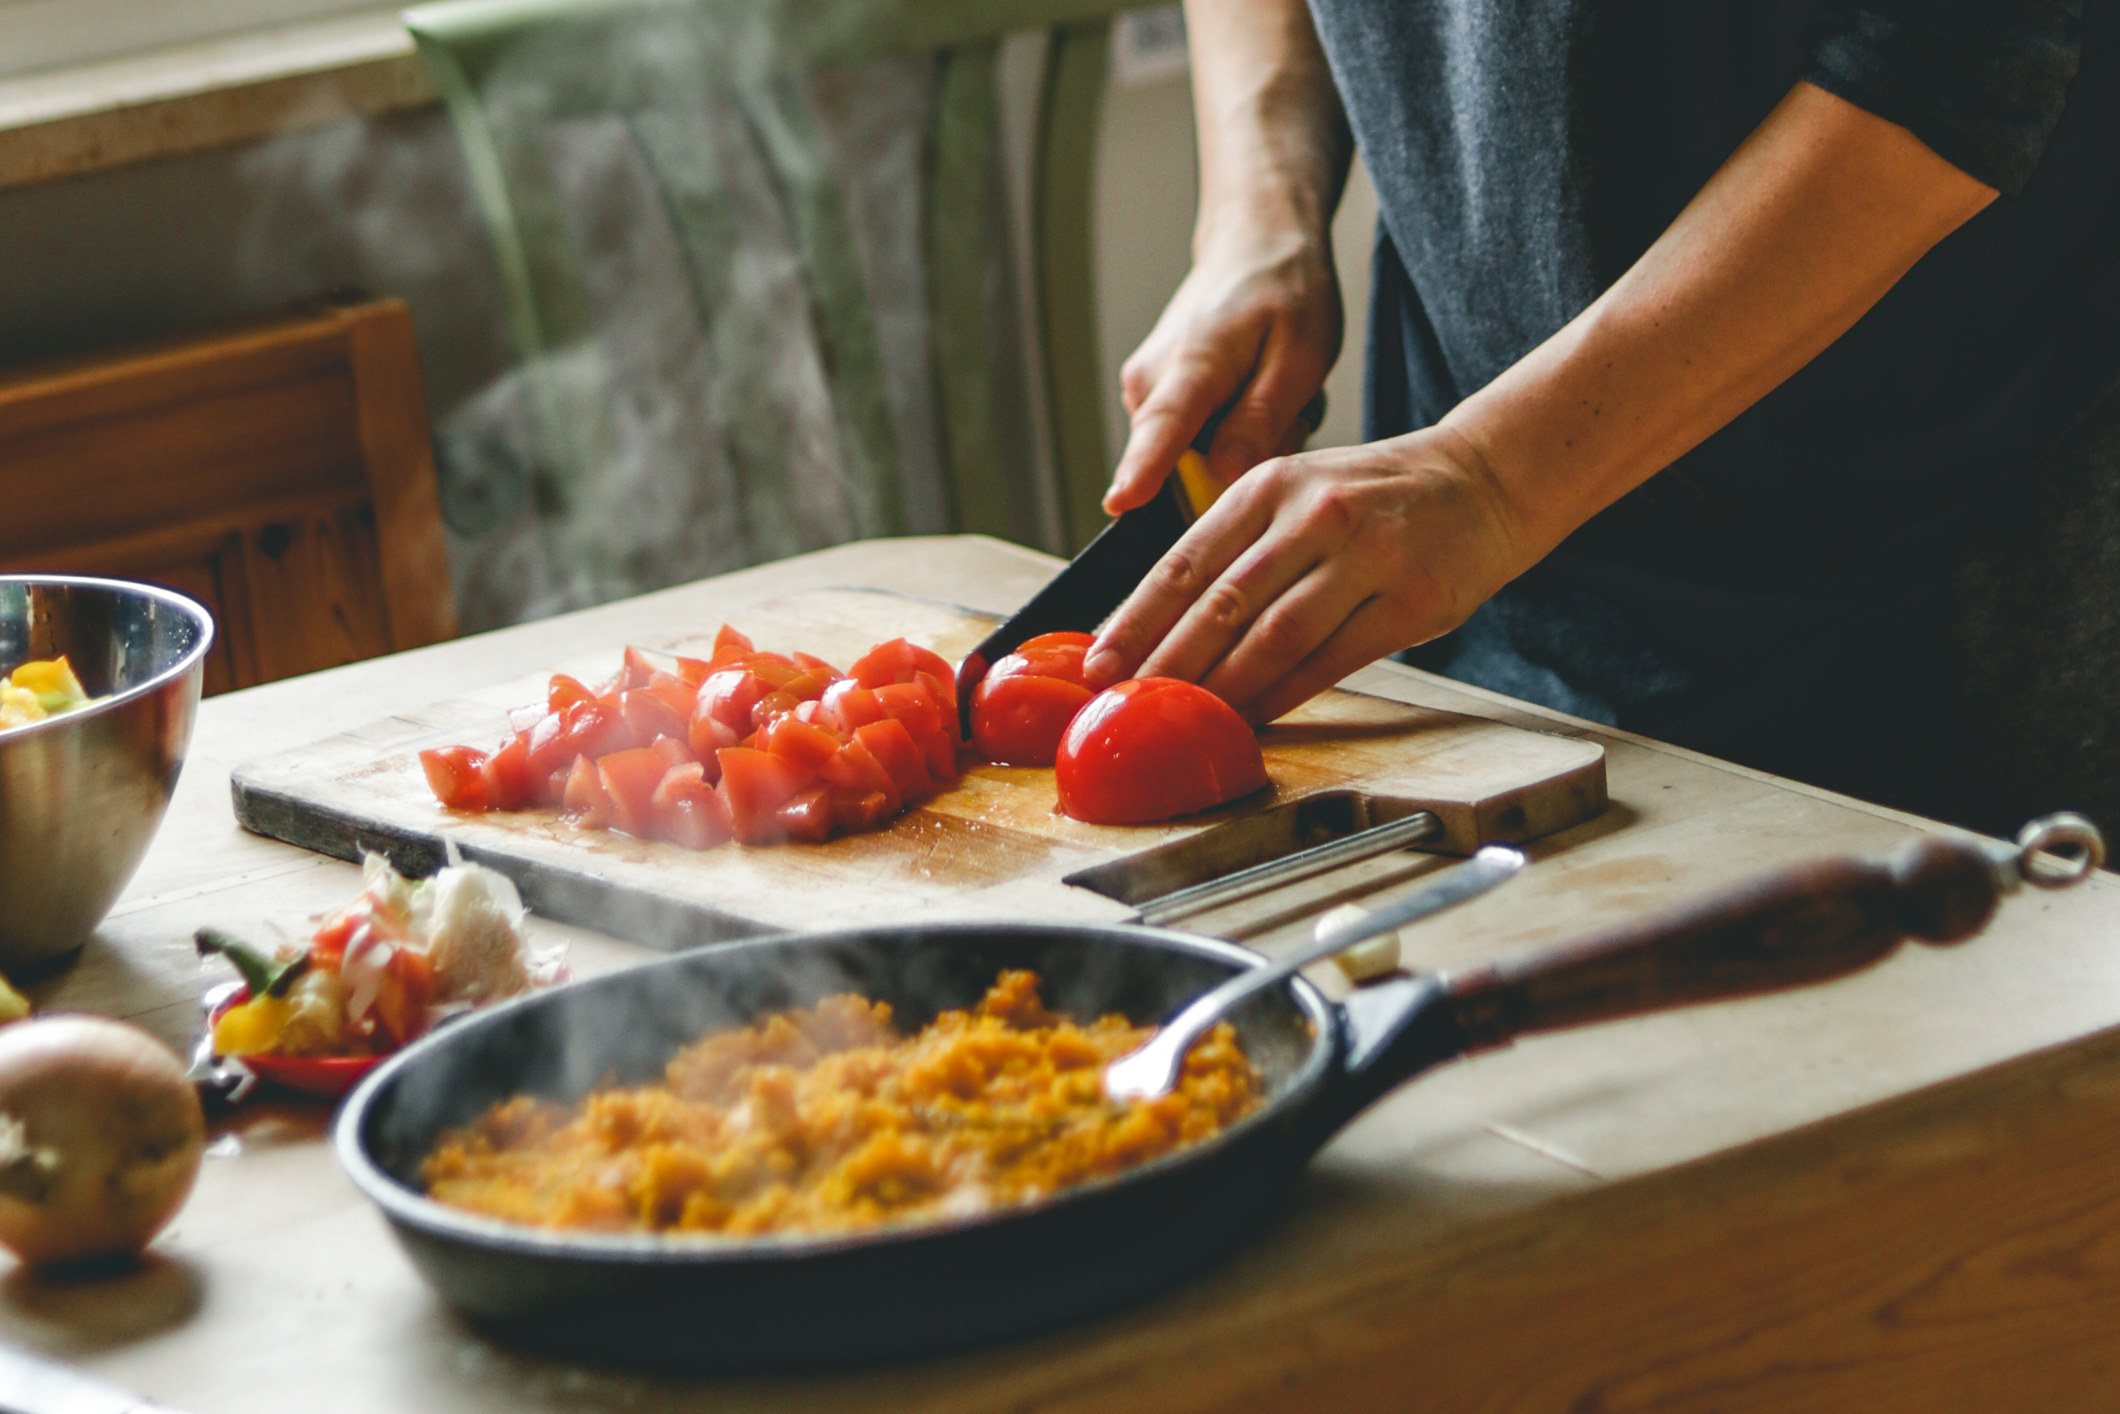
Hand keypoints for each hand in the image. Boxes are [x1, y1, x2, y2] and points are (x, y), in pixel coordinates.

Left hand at [1083, 426, 1530, 722]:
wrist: (1483, 478)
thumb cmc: (1373, 498)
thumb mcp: (1298, 492)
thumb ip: (1237, 546)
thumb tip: (1160, 624)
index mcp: (1270, 486)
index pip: (1184, 562)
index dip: (1136, 619)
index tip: (1099, 663)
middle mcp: (1313, 516)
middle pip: (1222, 604)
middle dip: (1166, 664)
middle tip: (1127, 705)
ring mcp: (1365, 557)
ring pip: (1273, 637)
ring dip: (1222, 689)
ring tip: (1183, 722)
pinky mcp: (1407, 602)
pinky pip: (1330, 661)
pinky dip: (1283, 696)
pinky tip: (1252, 720)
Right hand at [1105, 216, 1341, 516]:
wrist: (1254, 245)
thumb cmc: (1284, 291)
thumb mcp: (1302, 354)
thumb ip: (1261, 420)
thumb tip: (1223, 475)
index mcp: (1192, 363)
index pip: (1161, 429)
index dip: (1143, 473)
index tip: (1119, 505)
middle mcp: (1151, 381)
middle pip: (1189, 466)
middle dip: (1246, 457)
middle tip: (1289, 406)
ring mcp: (1144, 391)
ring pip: (1197, 458)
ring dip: (1244, 440)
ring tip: (1272, 390)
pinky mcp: (1152, 399)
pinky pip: (1194, 442)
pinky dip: (1233, 428)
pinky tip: (1253, 392)